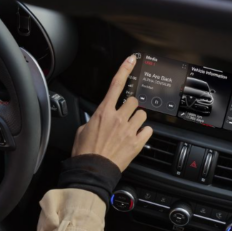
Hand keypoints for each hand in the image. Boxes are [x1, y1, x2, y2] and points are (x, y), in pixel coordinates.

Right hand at [72, 55, 152, 170]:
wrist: (91, 170)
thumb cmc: (85, 152)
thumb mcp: (83, 130)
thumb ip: (94, 120)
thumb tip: (98, 120)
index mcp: (103, 112)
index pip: (116, 84)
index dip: (124, 69)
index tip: (131, 60)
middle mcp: (118, 118)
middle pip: (133, 101)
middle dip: (131, 108)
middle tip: (125, 117)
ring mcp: (129, 130)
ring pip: (142, 115)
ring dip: (138, 120)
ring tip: (130, 129)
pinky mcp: (137, 143)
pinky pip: (148, 130)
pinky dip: (144, 133)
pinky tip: (137, 138)